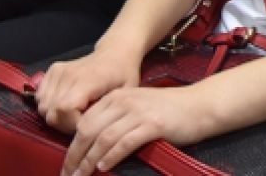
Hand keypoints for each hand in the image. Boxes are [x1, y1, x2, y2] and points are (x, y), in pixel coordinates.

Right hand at [37, 46, 141, 132]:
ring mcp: (58, 71)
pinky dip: (49, 106)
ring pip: (44, 107)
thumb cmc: (122, 76)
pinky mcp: (51, 71)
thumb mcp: (124, 96)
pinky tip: (64, 105)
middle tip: (82, 122)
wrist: (115, 54)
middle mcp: (69, 74)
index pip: (65, 109)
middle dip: (65, 125)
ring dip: (56, 117)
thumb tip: (91, 133)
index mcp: (88, 79)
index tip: (87, 126)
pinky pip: (40, 97)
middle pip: (52, 112)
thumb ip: (106, 114)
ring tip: (74, 114)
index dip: (72, 125)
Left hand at [61, 84, 215, 175]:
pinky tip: (104, 167)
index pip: (84, 121)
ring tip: (81, 175)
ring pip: (104, 138)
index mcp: (116, 97)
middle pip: (89, 130)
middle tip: (68, 174)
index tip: (67, 164)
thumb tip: (92, 145)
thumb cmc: (168, 110)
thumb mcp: (137, 107)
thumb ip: (116, 119)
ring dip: (89, 160)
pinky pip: (125, 142)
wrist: (198, 105)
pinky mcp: (152, 124)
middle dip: (75, 155)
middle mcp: (124, 101)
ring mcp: (138, 112)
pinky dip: (111, 156)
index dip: (72, 145)